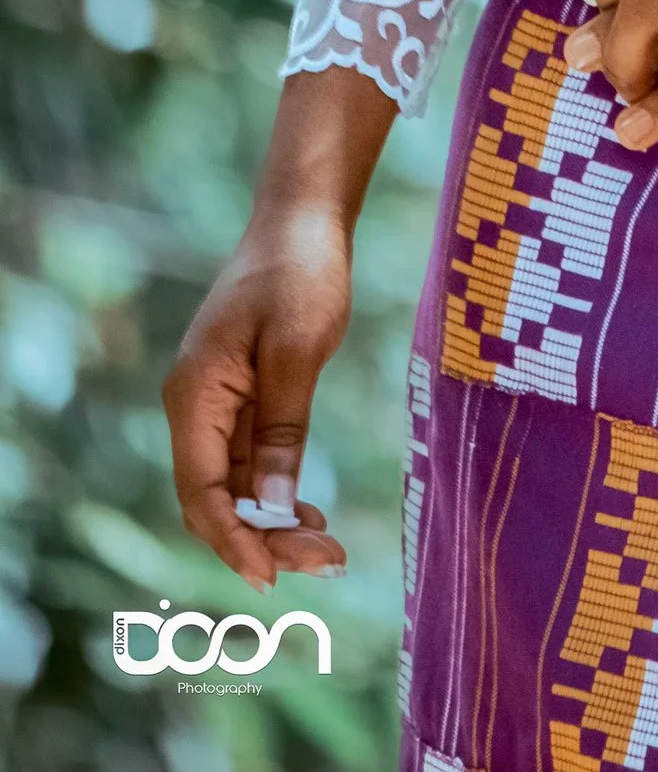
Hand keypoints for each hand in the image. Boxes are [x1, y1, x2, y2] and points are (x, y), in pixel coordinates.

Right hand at [164, 72, 392, 589]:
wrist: (304, 216)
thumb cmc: (300, 272)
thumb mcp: (298, 351)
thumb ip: (281, 431)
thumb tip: (272, 511)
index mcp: (194, 396)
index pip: (202, 493)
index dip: (235, 541)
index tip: (274, 578)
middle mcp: (194, 407)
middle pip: (215, 499)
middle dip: (261, 539)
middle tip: (324, 564)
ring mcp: (216, 403)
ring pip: (234, 486)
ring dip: (272, 522)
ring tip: (326, 550)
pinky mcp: (242, 396)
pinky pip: (249, 461)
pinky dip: (276, 491)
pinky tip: (309, 513)